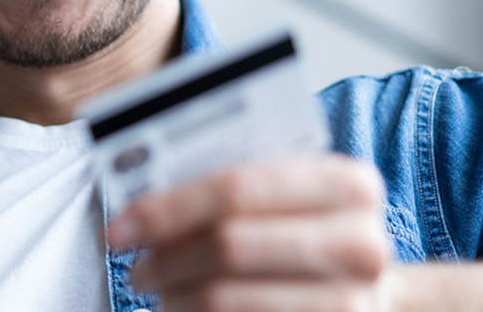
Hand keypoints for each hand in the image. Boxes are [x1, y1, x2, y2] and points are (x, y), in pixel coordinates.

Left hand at [106, 155, 392, 311]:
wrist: (366, 288)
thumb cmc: (302, 229)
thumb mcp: (284, 194)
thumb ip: (231, 185)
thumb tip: (138, 202)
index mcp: (347, 183)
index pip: (236, 187)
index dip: (167, 208)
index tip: (116, 227)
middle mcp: (361, 242)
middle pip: (228, 244)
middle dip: (165, 257)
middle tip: (133, 268)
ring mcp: (353, 299)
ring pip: (225, 296)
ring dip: (174, 296)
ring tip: (156, 291)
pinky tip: (183, 308)